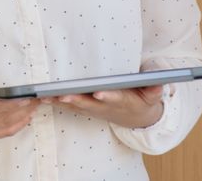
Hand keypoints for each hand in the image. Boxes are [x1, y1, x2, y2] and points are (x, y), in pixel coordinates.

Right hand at [0, 61, 40, 138]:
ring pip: (5, 127)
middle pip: (2, 118)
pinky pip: (3, 133)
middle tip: (36, 99)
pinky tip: (26, 117)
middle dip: (22, 110)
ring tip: (34, 107)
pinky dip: (17, 126)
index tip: (26, 99)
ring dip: (23, 118)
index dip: (10, 105)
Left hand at [48, 85, 166, 128]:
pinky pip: (69, 106)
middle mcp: (105, 106)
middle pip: (89, 104)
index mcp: (122, 101)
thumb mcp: (152, 96)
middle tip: (63, 96)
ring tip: (46, 96)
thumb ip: (155, 89)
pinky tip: (42, 97)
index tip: (99, 93)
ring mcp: (94, 109)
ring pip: (75, 105)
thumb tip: (160, 82)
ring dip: (61, 102)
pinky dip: (56, 102)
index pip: (115, 98)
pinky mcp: (86, 108)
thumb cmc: (142, 101)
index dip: (107, 96)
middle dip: (76, 100)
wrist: (137, 118)